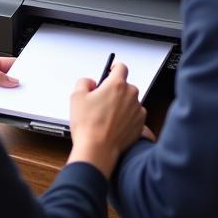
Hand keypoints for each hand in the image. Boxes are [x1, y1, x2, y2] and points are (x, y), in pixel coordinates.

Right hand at [67, 63, 148, 177]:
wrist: (98, 150)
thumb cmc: (88, 125)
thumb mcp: (76, 96)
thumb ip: (84, 82)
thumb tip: (91, 83)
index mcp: (116, 85)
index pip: (121, 67)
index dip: (114, 68)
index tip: (110, 72)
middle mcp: (131, 96)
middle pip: (126, 85)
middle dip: (116, 90)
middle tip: (103, 99)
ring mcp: (138, 112)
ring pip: (131, 101)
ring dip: (122, 104)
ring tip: (107, 116)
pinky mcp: (140, 126)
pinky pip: (135, 116)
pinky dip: (127, 118)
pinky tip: (114, 125)